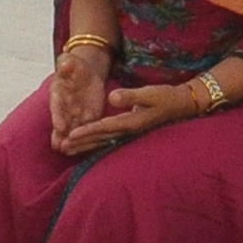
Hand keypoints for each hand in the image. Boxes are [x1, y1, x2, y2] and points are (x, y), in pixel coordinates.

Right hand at [46, 35, 116, 152]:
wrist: (84, 73)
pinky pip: (86, 129)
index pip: (57, 106)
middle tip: (60, 147)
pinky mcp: (88, 118)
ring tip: (68, 152)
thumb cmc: (74, 66)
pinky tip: (85, 148)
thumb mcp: (71, 61)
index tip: (59, 127)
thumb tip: (65, 64)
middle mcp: (64, 107)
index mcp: (57, 93)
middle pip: (62, 123)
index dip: (58, 116)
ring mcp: (74, 115)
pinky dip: (85, 138)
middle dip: (62, 135)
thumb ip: (67, 63)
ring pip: (72, 130)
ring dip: (71, 141)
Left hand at [76, 78, 212, 150]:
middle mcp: (127, 130)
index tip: (70, 135)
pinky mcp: (129, 131)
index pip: (104, 128)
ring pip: (102, 141)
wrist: (181, 105)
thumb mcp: (150, 93)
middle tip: (61, 148)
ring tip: (67, 150)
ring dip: (85, 146)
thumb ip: (131, 96)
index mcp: (130, 122)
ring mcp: (128, 133)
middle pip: (99, 139)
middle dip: (80, 143)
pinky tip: (85, 145)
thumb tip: (111, 96)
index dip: (87, 131)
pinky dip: (95, 142)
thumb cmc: (166, 97)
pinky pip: (108, 139)